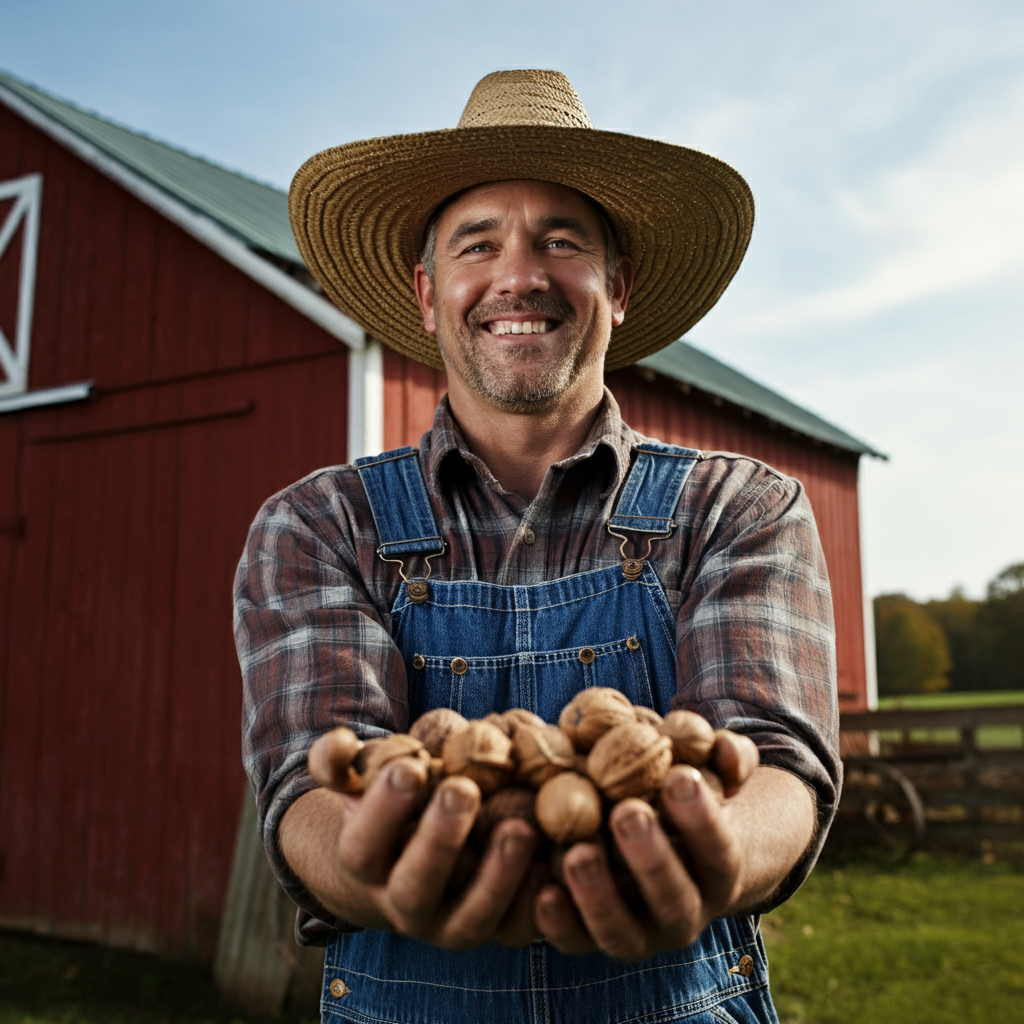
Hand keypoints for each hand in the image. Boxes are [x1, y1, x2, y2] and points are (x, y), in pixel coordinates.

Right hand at [280, 755, 542, 949]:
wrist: (405, 865)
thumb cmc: (387, 805)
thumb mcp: (357, 780)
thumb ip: (337, 758)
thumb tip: (340, 740)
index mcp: (365, 864)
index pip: (364, 844)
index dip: (384, 809)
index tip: (410, 766)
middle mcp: (403, 904)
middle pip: (414, 887)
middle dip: (438, 839)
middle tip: (462, 790)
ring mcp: (449, 924)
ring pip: (470, 920)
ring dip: (496, 878)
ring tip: (522, 828)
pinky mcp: (494, 931)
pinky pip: (517, 931)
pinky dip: (537, 906)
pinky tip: (553, 866)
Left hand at [535, 732, 812, 960]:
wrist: (660, 844)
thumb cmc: (682, 795)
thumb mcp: (710, 771)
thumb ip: (726, 754)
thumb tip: (727, 750)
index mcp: (718, 874)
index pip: (719, 852)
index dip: (702, 818)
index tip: (679, 776)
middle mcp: (684, 915)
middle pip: (674, 900)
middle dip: (652, 858)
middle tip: (627, 813)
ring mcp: (638, 934)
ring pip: (623, 932)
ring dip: (600, 895)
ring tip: (577, 851)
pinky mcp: (591, 940)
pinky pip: (575, 941)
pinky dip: (558, 923)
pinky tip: (541, 890)